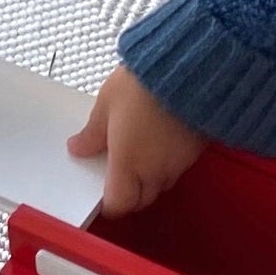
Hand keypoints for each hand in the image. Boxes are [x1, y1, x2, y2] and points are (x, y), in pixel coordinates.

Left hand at [68, 65, 206, 215]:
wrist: (192, 69)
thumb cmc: (145, 84)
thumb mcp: (107, 103)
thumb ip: (92, 132)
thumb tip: (79, 148)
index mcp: (128, 164)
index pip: (119, 205)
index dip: (110, 204)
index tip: (103, 192)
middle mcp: (155, 170)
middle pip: (142, 199)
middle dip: (130, 192)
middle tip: (119, 169)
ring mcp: (179, 163)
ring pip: (162, 184)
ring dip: (150, 177)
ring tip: (141, 151)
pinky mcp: (197, 151)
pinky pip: (179, 167)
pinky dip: (168, 162)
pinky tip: (161, 140)